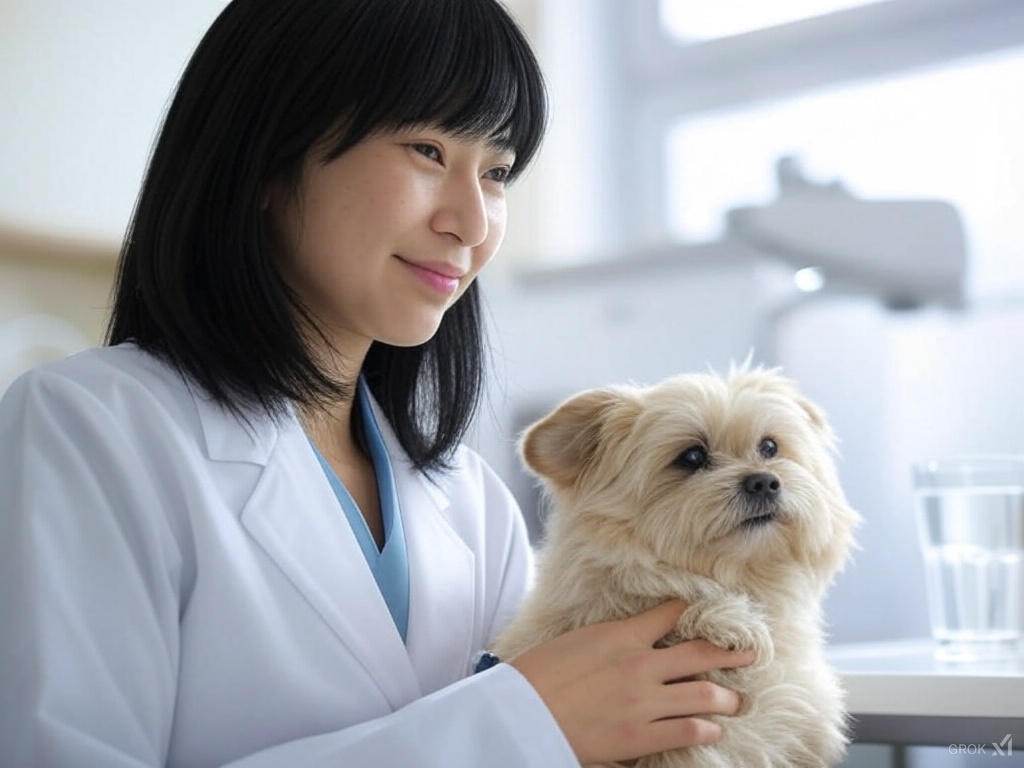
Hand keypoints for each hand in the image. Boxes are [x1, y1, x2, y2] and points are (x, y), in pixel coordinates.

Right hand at [508, 600, 752, 765]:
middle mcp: (641, 665)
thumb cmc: (539, 674)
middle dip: (730, 653)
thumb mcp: (576, 642)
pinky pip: (687, 731)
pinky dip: (704, 729)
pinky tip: (711, 729)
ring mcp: (643, 702)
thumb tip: (632, 639)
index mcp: (622, 636)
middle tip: (750, 654)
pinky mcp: (639, 736)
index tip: (709, 611)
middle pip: (700, 654)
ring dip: (725, 698)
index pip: (669, 615)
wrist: (521, 712)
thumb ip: (610, 641)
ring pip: (703, 695)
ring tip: (737, 701)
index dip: (692, 611)